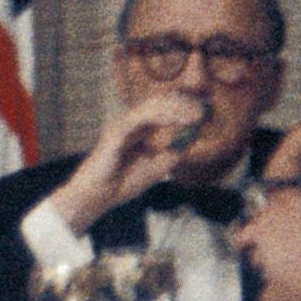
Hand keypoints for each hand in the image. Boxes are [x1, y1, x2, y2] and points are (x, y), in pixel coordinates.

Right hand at [47, 91, 205, 233]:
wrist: (96, 197)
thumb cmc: (120, 184)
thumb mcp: (155, 169)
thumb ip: (170, 155)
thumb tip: (191, 142)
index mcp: (138, 130)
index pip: (163, 110)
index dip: (184, 107)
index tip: (205, 112)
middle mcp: (130, 123)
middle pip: (160, 102)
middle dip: (184, 103)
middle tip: (203, 110)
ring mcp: (123, 125)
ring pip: (153, 105)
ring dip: (177, 107)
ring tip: (196, 114)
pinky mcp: (117, 131)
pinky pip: (142, 117)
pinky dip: (162, 116)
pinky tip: (178, 120)